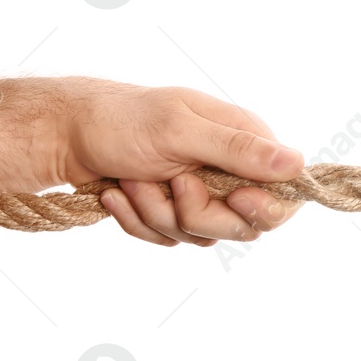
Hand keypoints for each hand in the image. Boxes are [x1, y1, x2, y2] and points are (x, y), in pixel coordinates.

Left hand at [57, 78, 304, 246]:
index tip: (236, 201)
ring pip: (203, 236)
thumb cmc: (119, 122)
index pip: (283, 193)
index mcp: (243, 141)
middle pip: (243, 224)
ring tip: (132, 181)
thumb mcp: (180, 131)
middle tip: (171, 182)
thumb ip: (239, 151)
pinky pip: (170, 239)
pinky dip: (138, 221)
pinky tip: (118, 195)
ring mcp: (200, 193)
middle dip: (197, 212)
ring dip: (158, 213)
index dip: (264, 208)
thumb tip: (297, 164)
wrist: (63, 135)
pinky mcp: (173, 211)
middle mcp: (228, 169)